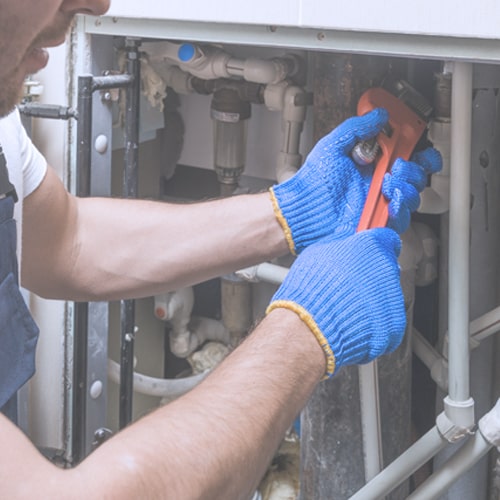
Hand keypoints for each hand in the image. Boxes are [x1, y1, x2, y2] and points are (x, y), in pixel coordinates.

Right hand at [266, 228, 405, 376]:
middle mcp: (387, 270)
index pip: (387, 239)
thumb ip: (339, 242)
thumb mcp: (317, 252)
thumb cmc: (310, 289)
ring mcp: (393, 299)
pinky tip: (352, 321)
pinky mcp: (394, 324)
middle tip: (348, 285)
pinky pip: (386, 320)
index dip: (376, 246)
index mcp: (371, 247)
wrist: (312, 327)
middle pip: (387, 269)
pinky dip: (373, 322)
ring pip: (387, 295)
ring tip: (346, 306)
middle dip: (372, 276)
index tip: (369, 253)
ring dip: (371, 299)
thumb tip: (345, 237)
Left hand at [270, 108, 441, 253]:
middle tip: (397, 164)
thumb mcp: (333, 145)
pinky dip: (401, 206)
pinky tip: (389, 199)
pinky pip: (402, 216)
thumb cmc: (314, 180)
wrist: (306, 207)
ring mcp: (381, 202)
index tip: (415, 138)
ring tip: (387, 182)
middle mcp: (381, 182)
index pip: (407, 152)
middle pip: (417, 174)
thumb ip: (357, 127)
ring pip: (413, 194)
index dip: (417, 145)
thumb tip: (379, 114)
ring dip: (407, 185)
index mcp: (374, 162)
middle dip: (415, 167)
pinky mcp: (379, 221)